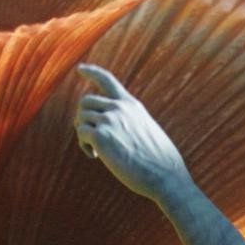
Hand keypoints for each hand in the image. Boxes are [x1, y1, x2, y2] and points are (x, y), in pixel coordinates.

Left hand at [74, 63, 190, 202]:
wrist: (164, 175)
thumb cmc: (159, 160)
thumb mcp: (146, 130)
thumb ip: (129, 122)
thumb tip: (112, 129)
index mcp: (131, 104)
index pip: (107, 79)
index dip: (91, 72)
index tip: (80, 69)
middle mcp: (119, 108)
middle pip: (86, 101)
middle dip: (83, 118)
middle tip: (90, 136)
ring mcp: (109, 120)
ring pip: (81, 118)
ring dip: (83, 134)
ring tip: (96, 150)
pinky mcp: (101, 136)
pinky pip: (81, 134)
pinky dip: (84, 146)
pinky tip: (95, 156)